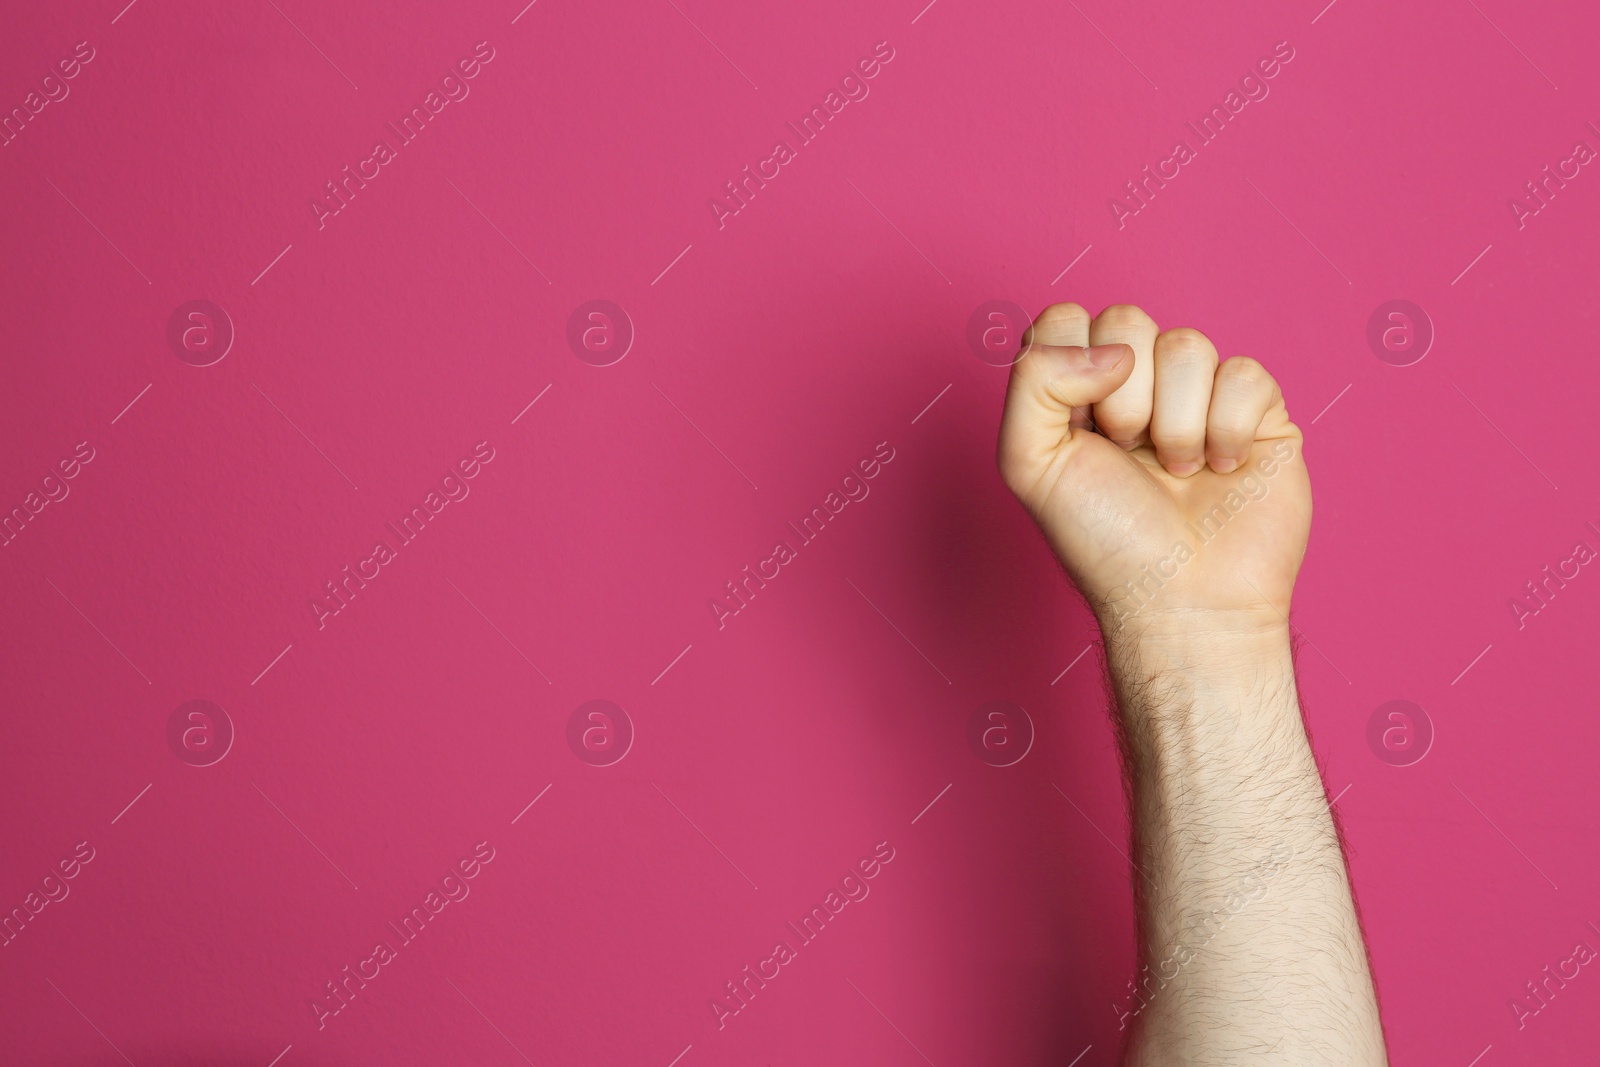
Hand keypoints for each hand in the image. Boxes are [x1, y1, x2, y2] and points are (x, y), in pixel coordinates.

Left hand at [996, 303, 1309, 640]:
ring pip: (1187, 343)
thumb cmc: (1105, 541)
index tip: (1079, 429)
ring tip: (1176, 473)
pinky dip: (1226, 428)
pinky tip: (1222, 469)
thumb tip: (1113, 350)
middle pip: (1127, 320)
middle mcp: (1137, 385)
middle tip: (1128, 453)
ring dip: (1175, 424)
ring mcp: (1199, 395)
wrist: (1184, 601)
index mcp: (1077, 391)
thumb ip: (1034, 381)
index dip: (1070, 364)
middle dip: (1122, 399)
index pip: (1066, 320)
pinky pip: (1244, 372)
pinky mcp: (1258, 411)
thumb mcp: (1029, 463)